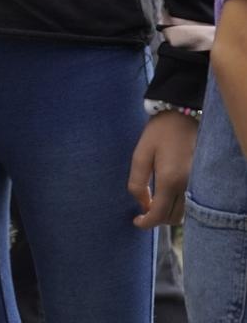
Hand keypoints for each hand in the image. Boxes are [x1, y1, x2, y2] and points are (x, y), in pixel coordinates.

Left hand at [128, 111, 198, 226]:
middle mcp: (187, 186)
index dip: (146, 222)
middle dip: (157, 219)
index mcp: (170, 180)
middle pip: (172, 217)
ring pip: (183, 213)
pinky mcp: (200, 179)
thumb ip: (138, 181)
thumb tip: (142, 203)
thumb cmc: (158, 132)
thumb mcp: (141, 153)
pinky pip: (190, 204)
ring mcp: (196, 184)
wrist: (182, 114)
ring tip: (154, 204)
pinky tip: (167, 197)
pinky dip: (178, 206)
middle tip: (143, 211)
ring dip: (168, 214)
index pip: (159, 214)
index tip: (136, 222)